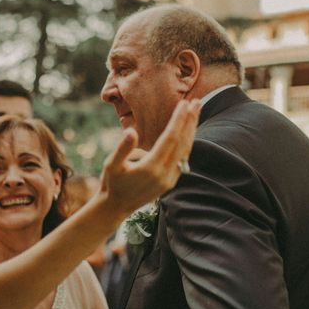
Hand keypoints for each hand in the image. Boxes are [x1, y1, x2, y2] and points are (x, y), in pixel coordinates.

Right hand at [99, 99, 200, 216]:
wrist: (116, 207)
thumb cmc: (111, 183)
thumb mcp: (111, 165)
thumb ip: (122, 148)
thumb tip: (131, 131)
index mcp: (151, 168)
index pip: (170, 139)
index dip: (178, 120)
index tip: (184, 104)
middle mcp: (164, 174)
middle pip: (182, 143)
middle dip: (190, 121)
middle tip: (196, 102)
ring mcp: (169, 179)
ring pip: (185, 151)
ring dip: (191, 130)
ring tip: (195, 112)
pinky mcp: (170, 182)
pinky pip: (183, 158)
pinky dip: (187, 142)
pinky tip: (188, 131)